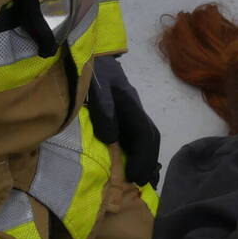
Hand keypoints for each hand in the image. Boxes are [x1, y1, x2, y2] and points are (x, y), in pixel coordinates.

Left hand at [86, 55, 160, 185]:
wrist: (87, 55)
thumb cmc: (92, 72)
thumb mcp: (96, 87)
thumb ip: (104, 110)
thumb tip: (112, 138)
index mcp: (130, 104)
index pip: (145, 134)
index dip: (142, 157)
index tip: (135, 177)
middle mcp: (134, 109)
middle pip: (150, 137)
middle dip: (148, 161)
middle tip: (141, 183)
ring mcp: (130, 111)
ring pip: (145, 137)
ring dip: (146, 158)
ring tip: (141, 178)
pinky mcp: (121, 113)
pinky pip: (135, 135)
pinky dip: (137, 152)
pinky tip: (133, 164)